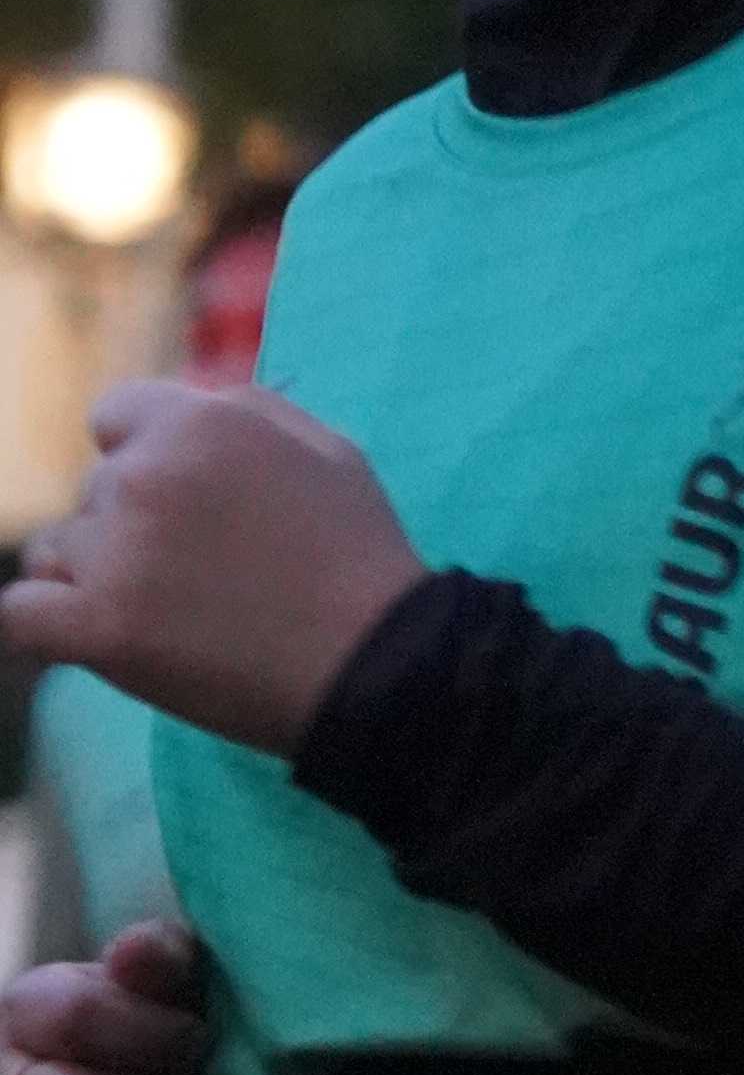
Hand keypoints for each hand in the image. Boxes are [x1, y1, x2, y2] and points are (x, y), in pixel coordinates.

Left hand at [0, 385, 423, 750]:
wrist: (376, 665)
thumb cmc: (360, 557)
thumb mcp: (326, 448)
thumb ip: (245, 411)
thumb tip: (183, 409)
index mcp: (200, 423)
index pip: (112, 417)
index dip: (142, 455)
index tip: (180, 503)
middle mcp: (146, 476)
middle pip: (94, 491)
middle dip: (132, 525)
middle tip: (203, 575)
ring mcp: (117, 554)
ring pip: (57, 552)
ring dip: (96, 578)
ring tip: (168, 614)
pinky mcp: (99, 629)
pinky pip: (18, 613)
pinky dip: (44, 625)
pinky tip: (86, 634)